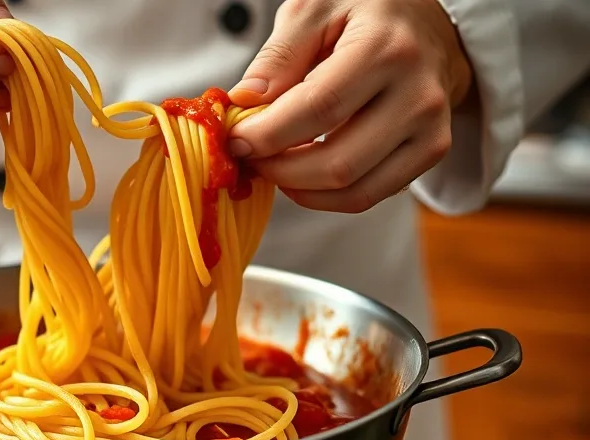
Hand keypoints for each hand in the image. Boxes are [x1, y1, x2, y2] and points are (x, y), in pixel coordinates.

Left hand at [227, 0, 472, 212]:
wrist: (427, 24)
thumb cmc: (367, 12)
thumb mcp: (316, 9)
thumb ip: (279, 55)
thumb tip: (245, 101)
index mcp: (386, 49)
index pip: (319, 108)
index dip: (269, 134)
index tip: (236, 140)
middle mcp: (417, 94)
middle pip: (337, 162)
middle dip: (280, 169)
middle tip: (249, 156)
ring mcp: (430, 128)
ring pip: (353, 190)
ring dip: (300, 188)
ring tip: (273, 164)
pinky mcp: (431, 152)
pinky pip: (368, 195)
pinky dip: (326, 195)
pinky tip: (302, 173)